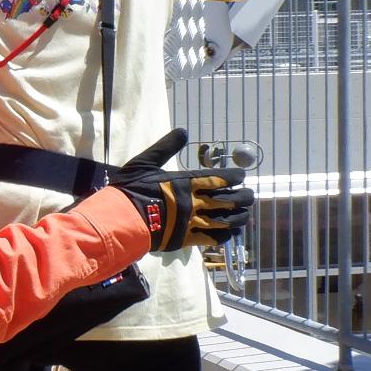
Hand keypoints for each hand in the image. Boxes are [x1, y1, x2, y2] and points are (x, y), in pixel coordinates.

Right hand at [107, 129, 253, 251]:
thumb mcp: (145, 162)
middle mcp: (193, 202)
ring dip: (237, 217)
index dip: (233, 177)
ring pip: (224, 221)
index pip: (218, 178)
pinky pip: (211, 239)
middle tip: (249, 196)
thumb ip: (165, 147)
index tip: (241, 176)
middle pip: (227, 200)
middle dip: (242, 198)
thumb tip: (183, 131)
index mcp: (185, 182)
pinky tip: (230, 234)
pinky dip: (223, 237)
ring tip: (245, 215)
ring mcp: (191, 222)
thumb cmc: (130, 189)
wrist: (121, 220)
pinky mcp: (185, 239)